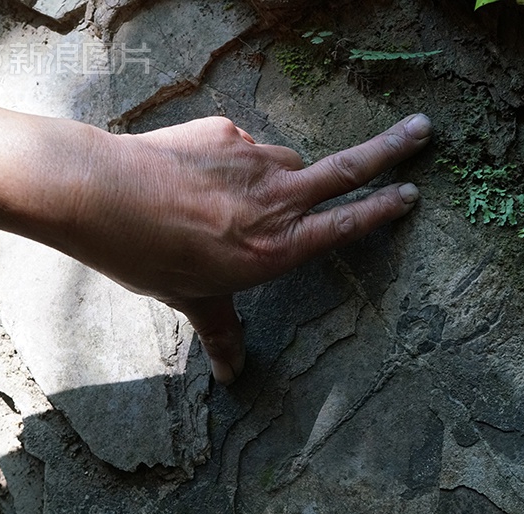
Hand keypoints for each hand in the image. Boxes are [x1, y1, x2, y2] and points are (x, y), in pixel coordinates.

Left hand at [68, 114, 432, 382]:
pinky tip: (202, 178)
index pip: (346, 224)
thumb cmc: (147, 255)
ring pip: (288, 162)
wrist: (98, 195)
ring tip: (236, 198)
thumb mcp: (191, 299)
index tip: (412, 194)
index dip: (383, 210)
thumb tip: (231, 376)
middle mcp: (276, 199)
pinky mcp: (226, 132)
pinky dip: (238, 162)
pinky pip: (247, 148)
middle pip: (347, 168)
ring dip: (282, 176)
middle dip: (392, 148)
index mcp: (276, 246)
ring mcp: (253, 159)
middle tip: (424, 128)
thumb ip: (221, 333)